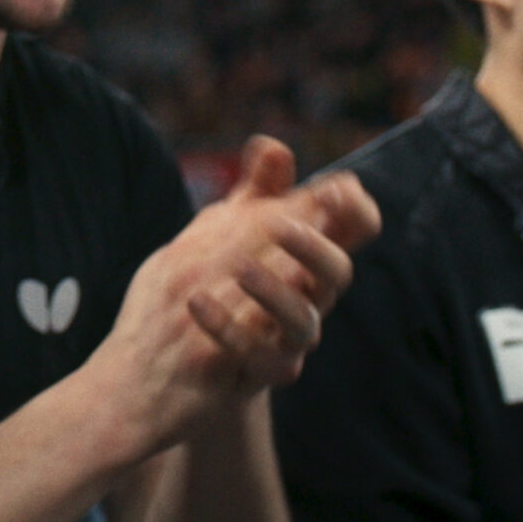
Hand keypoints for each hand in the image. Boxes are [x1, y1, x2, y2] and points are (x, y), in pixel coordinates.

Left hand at [81, 137, 377, 461]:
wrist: (167, 365)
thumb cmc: (206, 287)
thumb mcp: (225, 232)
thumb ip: (254, 191)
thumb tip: (273, 146)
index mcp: (300, 258)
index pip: (350, 232)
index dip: (354, 211)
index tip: (336, 189)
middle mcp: (304, 299)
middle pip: (338, 273)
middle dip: (316, 245)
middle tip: (281, 225)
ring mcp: (285, 340)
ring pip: (307, 322)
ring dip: (276, 292)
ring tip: (239, 269)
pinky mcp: (258, 375)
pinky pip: (262, 359)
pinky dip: (230, 329)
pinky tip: (197, 303)